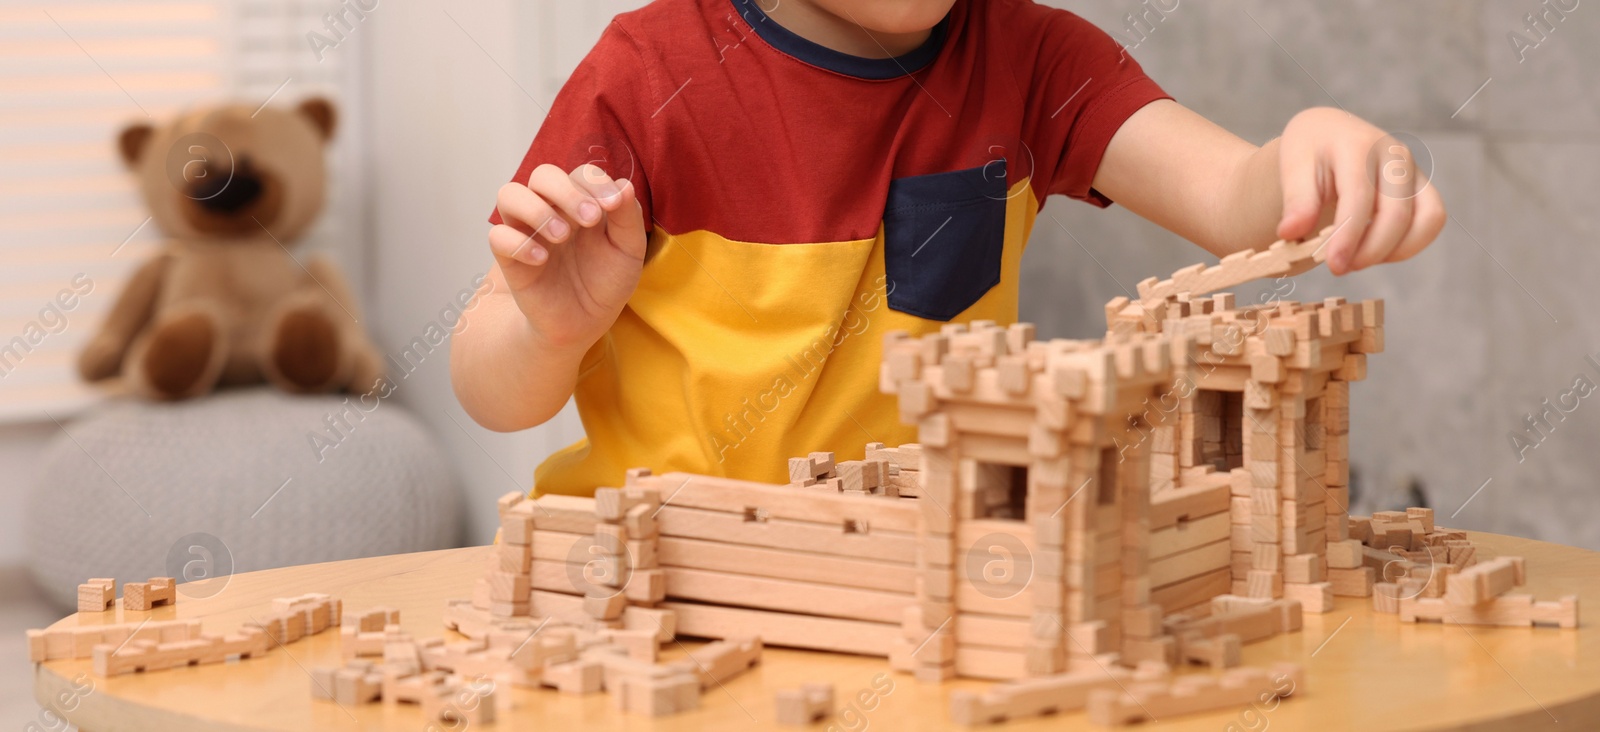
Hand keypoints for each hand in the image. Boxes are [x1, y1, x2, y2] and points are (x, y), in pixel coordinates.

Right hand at [489, 163, 646, 348]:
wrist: (584, 322)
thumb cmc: (605, 281)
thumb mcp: (628, 250)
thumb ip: (628, 217)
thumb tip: (624, 185)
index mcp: (581, 202)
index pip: (581, 174)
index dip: (596, 182)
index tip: (612, 205)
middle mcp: (551, 209)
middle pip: (543, 175)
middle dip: (567, 191)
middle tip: (590, 219)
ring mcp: (528, 231)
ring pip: (510, 194)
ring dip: (537, 209)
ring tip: (562, 236)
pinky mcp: (510, 258)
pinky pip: (498, 236)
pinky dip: (518, 243)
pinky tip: (542, 259)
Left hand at [1275, 107, 1445, 274]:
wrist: (1328, 135)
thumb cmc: (1309, 153)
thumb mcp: (1292, 168)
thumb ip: (1295, 200)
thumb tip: (1290, 232)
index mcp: (1358, 144)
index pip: (1359, 197)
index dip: (1348, 236)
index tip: (1333, 266)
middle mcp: (1394, 154)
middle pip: (1397, 213)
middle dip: (1370, 251)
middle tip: (1339, 268)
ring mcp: (1414, 170)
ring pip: (1426, 219)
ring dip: (1392, 251)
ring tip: (1355, 260)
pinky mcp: (1423, 187)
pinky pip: (1432, 221)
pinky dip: (1408, 245)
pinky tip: (1374, 252)